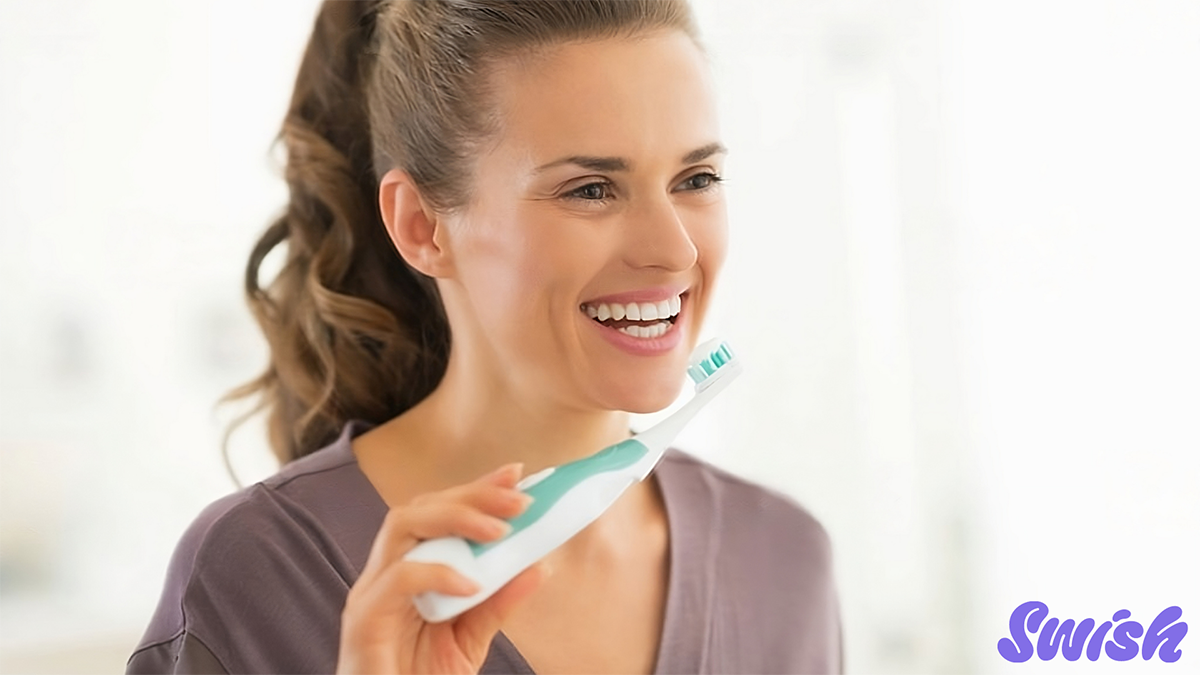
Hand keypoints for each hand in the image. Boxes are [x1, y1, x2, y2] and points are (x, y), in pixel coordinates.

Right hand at [336, 462, 550, 674]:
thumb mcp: (471, 639)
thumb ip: (499, 603)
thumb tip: (538, 567)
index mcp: (407, 570)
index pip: (436, 512)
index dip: (474, 489)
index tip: (515, 474)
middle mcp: (384, 573)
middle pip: (419, 507)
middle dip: (471, 495)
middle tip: (518, 500)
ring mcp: (369, 593)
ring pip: (402, 526)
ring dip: (455, 519)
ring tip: (498, 531)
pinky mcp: (364, 619)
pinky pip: (398, 579)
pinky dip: (437, 573)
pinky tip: (470, 585)